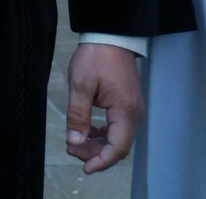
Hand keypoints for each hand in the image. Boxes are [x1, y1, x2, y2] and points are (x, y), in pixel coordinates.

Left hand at [65, 43, 143, 173]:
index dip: (101, 162)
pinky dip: (102, 133)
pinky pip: (117, 127)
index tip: (84, 168)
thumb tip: (75, 142)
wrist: (111, 36)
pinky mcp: (127, 104)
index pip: (117, 148)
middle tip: (72, 150)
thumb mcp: (80, 85)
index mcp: (125, 112)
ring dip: (98, 144)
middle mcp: (134, 114)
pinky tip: (87, 131)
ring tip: (75, 142)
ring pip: (117, 138)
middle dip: (95, 153)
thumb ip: (78, 115)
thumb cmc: (96, 57)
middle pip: (118, 146)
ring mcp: (132, 109)